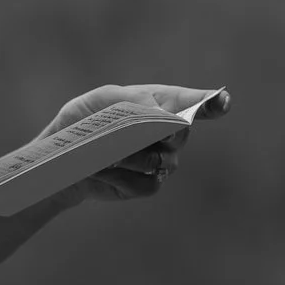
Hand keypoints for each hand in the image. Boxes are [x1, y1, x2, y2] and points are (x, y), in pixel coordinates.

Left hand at [44, 84, 230, 203]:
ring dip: (132, 156)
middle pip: (181, 132)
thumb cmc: (84, 122)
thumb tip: (161, 113)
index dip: (213, 102)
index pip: (196, 102)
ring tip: (106, 153)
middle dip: (158, 131)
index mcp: (160, 103)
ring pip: (163, 161)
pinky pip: (147, 184)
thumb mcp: (101, 101)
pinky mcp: (147, 185)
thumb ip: (134, 100)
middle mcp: (168, 132)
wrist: (62, 157)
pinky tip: (104, 170)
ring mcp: (161, 160)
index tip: (222, 101)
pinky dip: (123, 177)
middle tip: (130, 130)